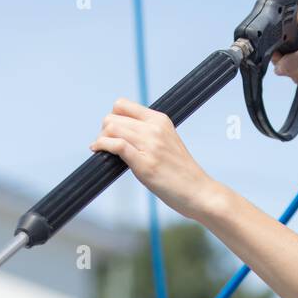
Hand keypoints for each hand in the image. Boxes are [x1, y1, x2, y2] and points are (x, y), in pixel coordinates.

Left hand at [89, 98, 218, 220]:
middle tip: (106, 145)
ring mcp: (150, 145)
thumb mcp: (167, 144)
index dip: (112, 117)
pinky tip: (98, 151)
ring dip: (100, 139)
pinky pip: (116, 145)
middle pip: (113, 117)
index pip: (122, 105)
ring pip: (111, 128)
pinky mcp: (145, 164)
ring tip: (102, 150)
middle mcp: (155, 129)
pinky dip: (102, 146)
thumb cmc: (182, 174)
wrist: (199, 192)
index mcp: (160, 120)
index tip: (112, 133)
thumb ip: (148, 135)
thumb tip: (121, 134)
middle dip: (104, 131)